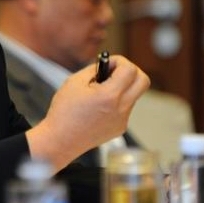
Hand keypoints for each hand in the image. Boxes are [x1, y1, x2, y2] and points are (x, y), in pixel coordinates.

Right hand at [27, 55, 149, 169]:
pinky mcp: (119, 128)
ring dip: (120, 88)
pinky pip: (124, 109)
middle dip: (130, 71)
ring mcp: (122, 120)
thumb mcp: (74, 82)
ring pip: (132, 95)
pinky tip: (97, 108)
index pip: (130, 70)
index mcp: (109, 95)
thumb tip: (107, 65)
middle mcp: (121, 108)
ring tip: (98, 93)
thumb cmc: (63, 111)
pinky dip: (115, 103)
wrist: (60, 140)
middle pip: (143, 81)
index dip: (119, 61)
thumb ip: (94, 70)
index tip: (107, 64)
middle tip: (114, 72)